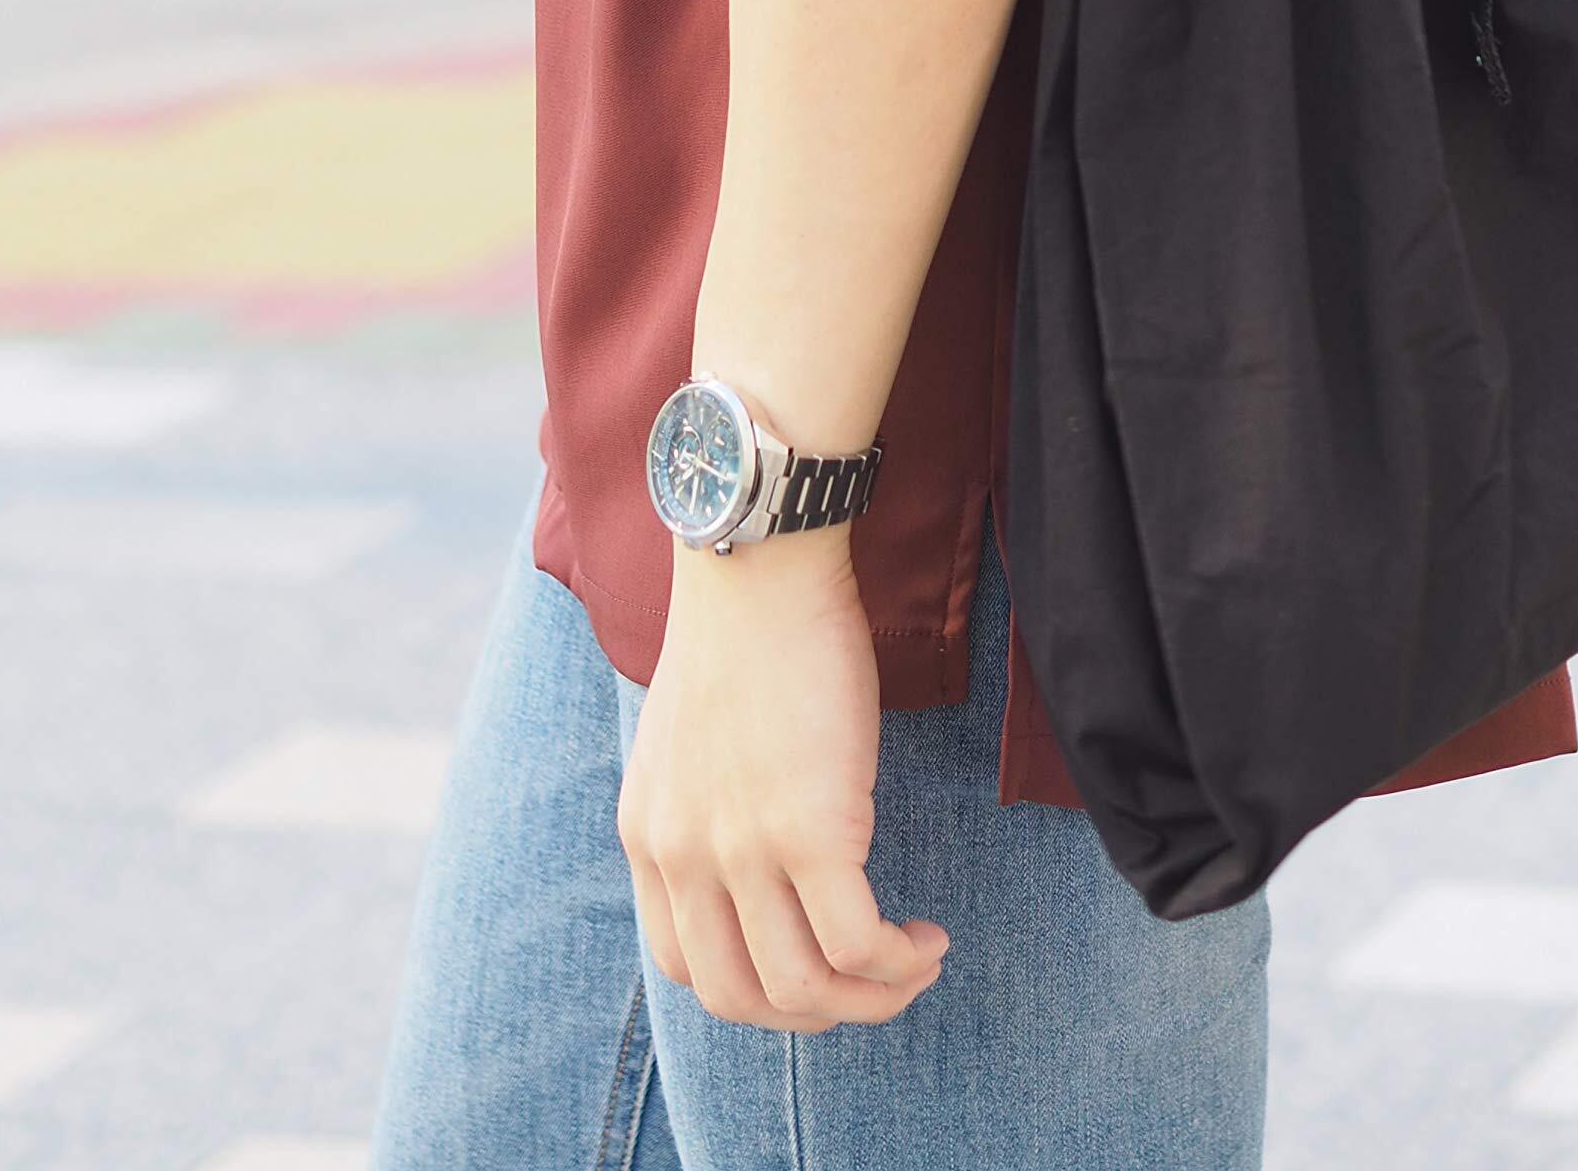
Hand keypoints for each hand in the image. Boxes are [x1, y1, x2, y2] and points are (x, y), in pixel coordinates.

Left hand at [618, 529, 949, 1031]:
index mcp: (649, 834)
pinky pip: (859, 944)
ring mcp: (741, 849)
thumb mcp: (690, 738)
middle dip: (818, 1013)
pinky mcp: (811, 831)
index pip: (686, 967)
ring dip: (871, 998)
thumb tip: (763, 860)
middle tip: (874, 983)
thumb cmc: (747, 630)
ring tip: (916, 963)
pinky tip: (927, 937)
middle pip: (739, 999)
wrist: (762, 564)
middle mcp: (683, 855)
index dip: (759, 989)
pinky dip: (900, 962)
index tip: (816, 965)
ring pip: (804, 989)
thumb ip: (707, 806)